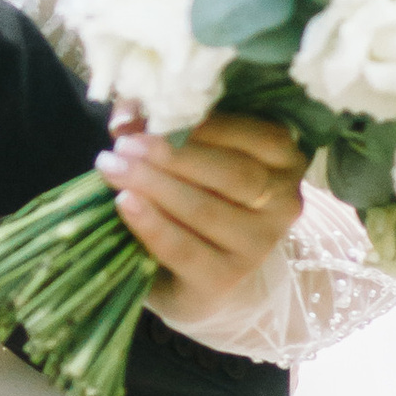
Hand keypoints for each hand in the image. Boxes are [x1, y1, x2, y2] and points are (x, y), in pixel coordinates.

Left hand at [99, 105, 304, 328]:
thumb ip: (161, 124)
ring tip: (112, 167)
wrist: (200, 270)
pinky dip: (152, 224)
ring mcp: (257, 246)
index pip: (257, 136)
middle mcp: (282, 204)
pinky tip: (125, 202)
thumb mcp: (188, 151)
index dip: (205, 124)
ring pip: (206, 210)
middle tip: (125, 144)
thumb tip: (125, 115)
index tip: (156, 116)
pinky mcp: (225, 280)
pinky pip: (185, 249)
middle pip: (232, 174)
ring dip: (154, 186)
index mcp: (283, 161)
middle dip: (173, 156)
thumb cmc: (197, 191)